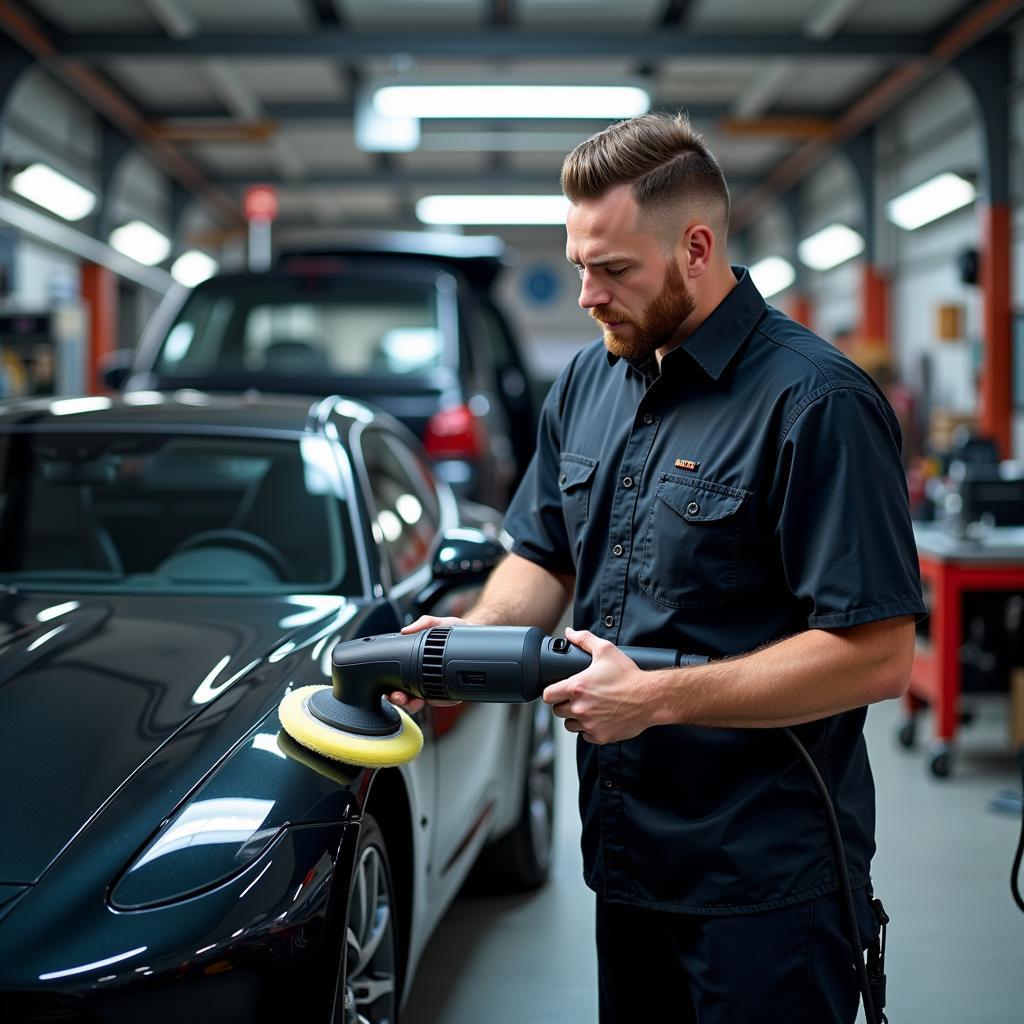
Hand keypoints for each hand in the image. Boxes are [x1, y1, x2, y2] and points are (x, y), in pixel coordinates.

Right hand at [386, 614, 469, 714]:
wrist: (475, 633)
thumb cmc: (454, 630)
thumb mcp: (438, 624)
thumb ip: (424, 623)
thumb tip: (406, 630)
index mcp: (414, 662)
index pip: (396, 678)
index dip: (391, 687)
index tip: (391, 690)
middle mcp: (422, 675)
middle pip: (404, 695)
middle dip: (400, 700)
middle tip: (400, 698)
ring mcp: (435, 684)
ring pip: (421, 701)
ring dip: (415, 705)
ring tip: (416, 701)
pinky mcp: (451, 689)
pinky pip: (443, 700)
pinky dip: (440, 701)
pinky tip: (437, 697)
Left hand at [542, 628, 659, 743]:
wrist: (650, 698)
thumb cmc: (628, 675)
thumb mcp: (606, 651)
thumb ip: (584, 639)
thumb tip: (570, 633)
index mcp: (576, 687)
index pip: (548, 695)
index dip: (552, 692)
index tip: (558, 690)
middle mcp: (579, 708)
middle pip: (557, 711)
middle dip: (564, 704)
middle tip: (578, 698)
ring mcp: (589, 724)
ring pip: (570, 725)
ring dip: (575, 718)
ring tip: (589, 708)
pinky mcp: (600, 736)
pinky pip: (585, 735)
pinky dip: (590, 729)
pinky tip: (599, 718)